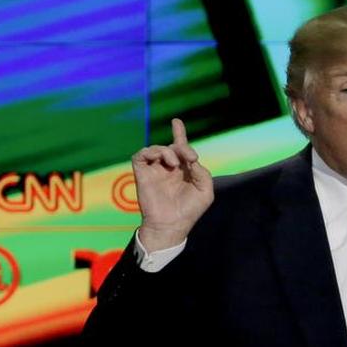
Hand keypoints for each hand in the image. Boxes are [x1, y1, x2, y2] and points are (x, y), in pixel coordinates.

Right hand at [132, 119, 213, 250]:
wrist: (171, 225)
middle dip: (181, 146)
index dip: (179, 134)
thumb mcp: (205, 191)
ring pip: (157, 148)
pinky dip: (151, 152)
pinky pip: (141, 155)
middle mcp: (167, 169)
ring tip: (175, 164)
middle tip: (190, 157)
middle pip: (171, 147)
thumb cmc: (190, 211)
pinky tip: (163, 162)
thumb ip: (202, 172)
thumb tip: (191, 159)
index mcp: (182, 172)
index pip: (179, 149)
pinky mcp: (142, 173)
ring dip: (168, 151)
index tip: (176, 121)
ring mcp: (154, 170)